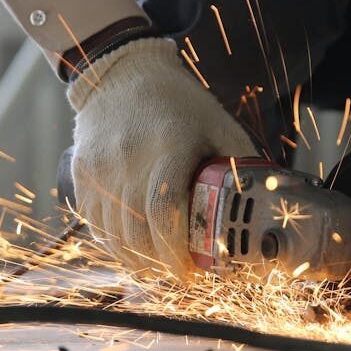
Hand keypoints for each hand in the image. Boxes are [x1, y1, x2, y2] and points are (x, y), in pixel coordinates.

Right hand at [67, 37, 257, 274]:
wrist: (121, 75)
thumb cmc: (179, 103)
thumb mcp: (218, 125)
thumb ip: (240, 165)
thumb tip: (269, 206)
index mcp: (169, 147)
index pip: (165, 213)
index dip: (176, 252)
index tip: (190, 272)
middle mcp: (129, 159)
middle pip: (137, 233)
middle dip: (158, 265)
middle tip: (179, 275)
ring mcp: (100, 168)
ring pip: (112, 235)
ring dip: (136, 261)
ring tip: (156, 268)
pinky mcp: (81, 173)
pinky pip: (94, 223)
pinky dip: (112, 245)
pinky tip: (131, 251)